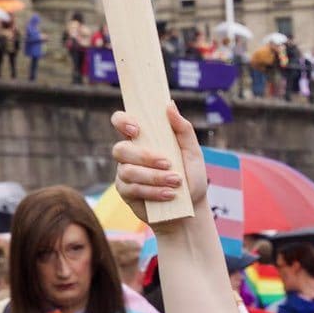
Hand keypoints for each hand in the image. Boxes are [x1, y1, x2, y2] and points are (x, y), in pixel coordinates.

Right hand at [109, 104, 208, 221]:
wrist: (191, 208)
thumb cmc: (191, 177)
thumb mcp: (192, 152)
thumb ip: (183, 129)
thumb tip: (169, 104)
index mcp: (143, 139)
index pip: (120, 122)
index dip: (122, 122)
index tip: (136, 130)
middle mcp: (129, 155)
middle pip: (121, 149)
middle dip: (145, 156)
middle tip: (168, 163)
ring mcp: (125, 174)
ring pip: (128, 171)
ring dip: (154, 177)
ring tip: (176, 182)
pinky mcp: (126, 192)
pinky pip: (132, 189)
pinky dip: (153, 191)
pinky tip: (169, 195)